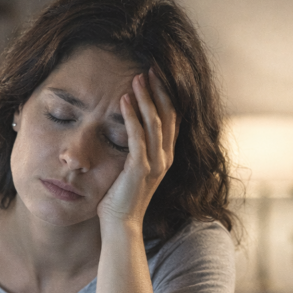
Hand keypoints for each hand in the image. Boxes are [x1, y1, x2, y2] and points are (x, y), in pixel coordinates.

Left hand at [97, 68, 177, 229]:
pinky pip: (137, 137)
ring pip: (154, 122)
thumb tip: (128, 129)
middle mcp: (165, 157)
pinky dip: (131, 116)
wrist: (121, 225)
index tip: (159, 74)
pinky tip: (123, 100)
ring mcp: (155, 163)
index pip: (172, 117)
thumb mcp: (132, 169)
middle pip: (168, 114)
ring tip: (137, 77)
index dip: (168, 94)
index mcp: (165, 155)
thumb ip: (136, 150)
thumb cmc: (121, 198)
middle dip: (160, 89)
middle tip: (151, 67)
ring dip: (146, 97)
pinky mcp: (139, 169)